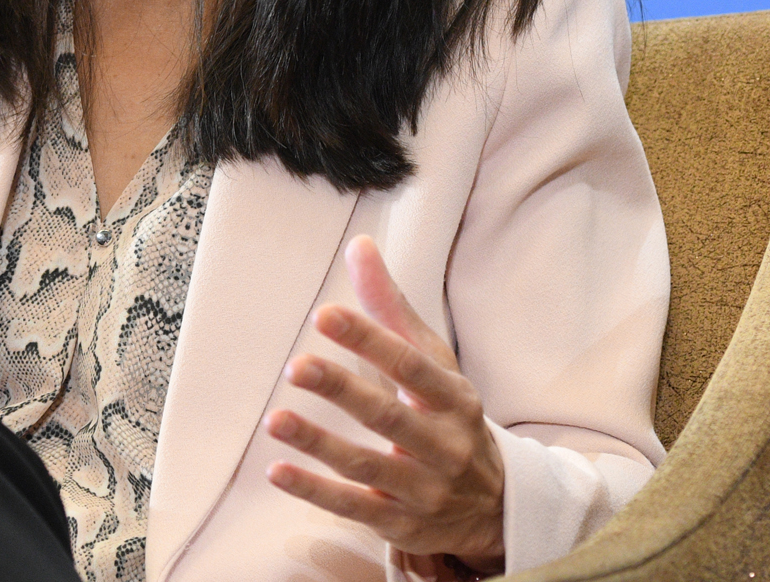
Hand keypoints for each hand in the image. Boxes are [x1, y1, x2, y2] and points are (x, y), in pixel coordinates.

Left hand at [263, 235, 505, 573]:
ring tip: (275, 419)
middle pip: (390, 416)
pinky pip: (355, 507)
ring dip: (319, 444)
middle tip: (297, 366)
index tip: (325, 314)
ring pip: (368, 466)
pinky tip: (277, 470)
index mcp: (454, 399)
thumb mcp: (433, 364)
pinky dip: (315, 491)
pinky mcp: (401, 524)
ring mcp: (424, 489)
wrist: (494, 508)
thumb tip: (359, 245)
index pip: (411, 364)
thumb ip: (391, 309)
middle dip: (344, 390)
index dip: (369, 340)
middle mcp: (444, 445)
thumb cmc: (449, 418)